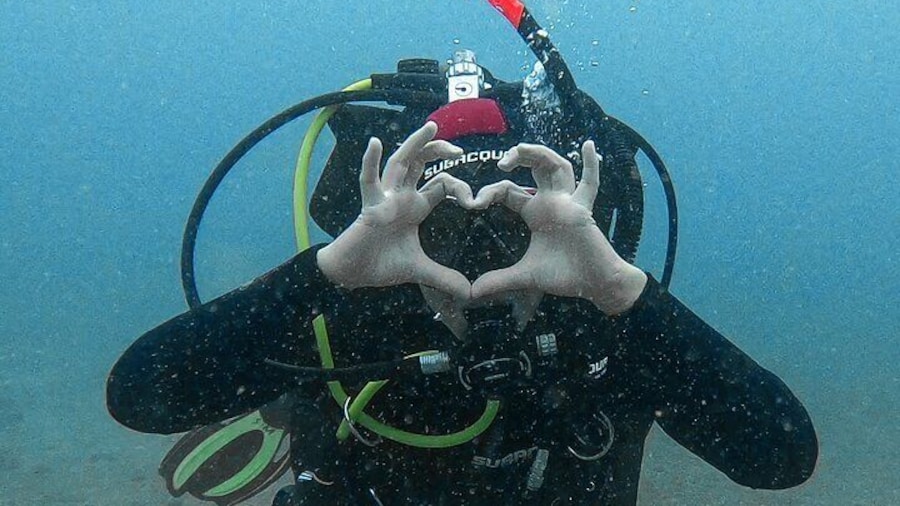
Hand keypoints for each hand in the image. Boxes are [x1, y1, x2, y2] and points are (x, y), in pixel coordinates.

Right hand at [317, 122, 475, 300]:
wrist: (353, 274)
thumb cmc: (381, 265)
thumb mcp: (420, 270)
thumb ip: (444, 278)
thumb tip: (469, 293)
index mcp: (415, 207)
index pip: (441, 185)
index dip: (459, 187)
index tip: (476, 201)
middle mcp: (401, 196)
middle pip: (421, 163)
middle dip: (438, 150)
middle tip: (458, 148)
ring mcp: (385, 198)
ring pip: (401, 162)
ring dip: (415, 144)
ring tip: (431, 127)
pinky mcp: (370, 206)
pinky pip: (368, 181)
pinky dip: (369, 162)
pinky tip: (374, 143)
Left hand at [470, 141, 646, 315]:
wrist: (593, 285)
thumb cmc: (564, 275)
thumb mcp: (525, 276)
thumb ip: (499, 280)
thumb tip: (472, 292)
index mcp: (535, 212)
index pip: (509, 190)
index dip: (491, 191)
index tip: (474, 201)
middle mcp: (551, 202)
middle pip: (535, 167)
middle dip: (519, 157)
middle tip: (502, 161)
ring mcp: (568, 203)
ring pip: (557, 166)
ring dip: (540, 154)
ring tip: (522, 148)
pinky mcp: (582, 210)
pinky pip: (589, 184)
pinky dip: (590, 164)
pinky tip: (588, 144)